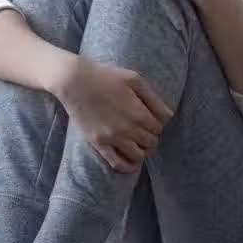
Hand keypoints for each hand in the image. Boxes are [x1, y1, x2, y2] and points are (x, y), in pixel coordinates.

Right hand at [55, 56, 173, 172]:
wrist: (74, 81)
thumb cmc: (106, 76)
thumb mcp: (134, 80)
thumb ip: (153, 99)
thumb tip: (168, 116)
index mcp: (138, 112)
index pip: (159, 128)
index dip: (156, 123)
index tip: (150, 118)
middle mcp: (127, 129)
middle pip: (151, 142)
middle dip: (150, 136)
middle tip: (143, 129)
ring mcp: (112, 138)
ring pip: (138, 156)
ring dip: (142, 150)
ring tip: (137, 142)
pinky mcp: (98, 144)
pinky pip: (117, 163)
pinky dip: (128, 166)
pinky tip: (131, 161)